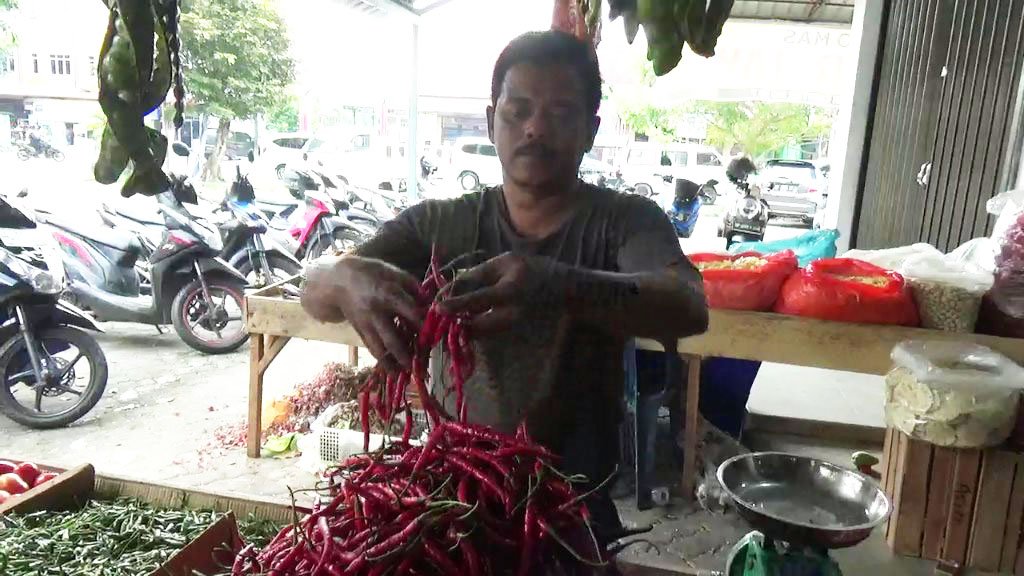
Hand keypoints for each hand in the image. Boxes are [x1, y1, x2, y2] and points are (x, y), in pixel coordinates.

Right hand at [301, 255, 423, 370]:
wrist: (338, 281)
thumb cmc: (371, 273)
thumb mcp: (393, 272)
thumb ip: (413, 287)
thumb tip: (429, 302)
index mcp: (388, 294)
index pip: (410, 313)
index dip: (424, 326)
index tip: (435, 335)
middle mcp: (377, 313)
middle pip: (393, 339)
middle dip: (407, 356)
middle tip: (420, 369)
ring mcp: (366, 325)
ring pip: (380, 349)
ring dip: (393, 365)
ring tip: (405, 375)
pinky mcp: (360, 331)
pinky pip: (372, 349)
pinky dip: (382, 361)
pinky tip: (392, 371)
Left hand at [440, 252, 555, 333]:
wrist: (563, 289)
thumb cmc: (531, 269)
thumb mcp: (503, 263)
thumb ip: (476, 276)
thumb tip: (449, 291)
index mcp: (511, 291)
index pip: (479, 299)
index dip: (457, 304)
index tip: (438, 307)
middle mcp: (513, 315)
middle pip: (477, 326)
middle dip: (456, 324)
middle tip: (439, 318)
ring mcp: (515, 329)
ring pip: (480, 334)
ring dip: (462, 329)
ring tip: (446, 322)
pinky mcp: (514, 335)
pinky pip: (488, 335)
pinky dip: (473, 330)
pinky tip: (462, 323)